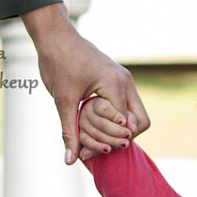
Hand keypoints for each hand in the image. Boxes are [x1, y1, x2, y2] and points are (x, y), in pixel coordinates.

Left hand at [20, 3, 148, 163]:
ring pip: (135, 114)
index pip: (127, 127)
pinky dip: (116, 118)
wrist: (55, 36)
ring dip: (120, 129)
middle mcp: (126, 82)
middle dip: (124, 139)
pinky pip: (126, 105)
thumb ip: (70, 131)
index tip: (90, 153)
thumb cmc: (58, 63)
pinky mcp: (118, 79)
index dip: (111, 143)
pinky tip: (96, 125)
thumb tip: (70, 161)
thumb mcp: (63, 100)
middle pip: (141, 122)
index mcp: (116, 85)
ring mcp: (124, 79)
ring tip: (96, 139)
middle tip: (100, 147)